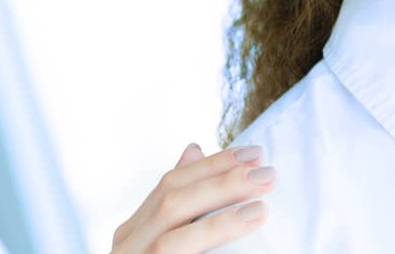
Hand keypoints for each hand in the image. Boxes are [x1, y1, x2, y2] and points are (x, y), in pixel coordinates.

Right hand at [109, 142, 273, 253]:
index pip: (170, 183)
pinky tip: (249, 218)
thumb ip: (182, 204)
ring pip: (172, 215)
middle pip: (171, 195)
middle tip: (267, 170)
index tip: (254, 153)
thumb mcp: (172, 239)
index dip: (212, 165)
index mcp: (133, 232)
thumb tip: (193, 149)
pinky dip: (213, 229)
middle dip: (221, 177)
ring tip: (264, 194)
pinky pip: (174, 248)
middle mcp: (127, 243)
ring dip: (221, 198)